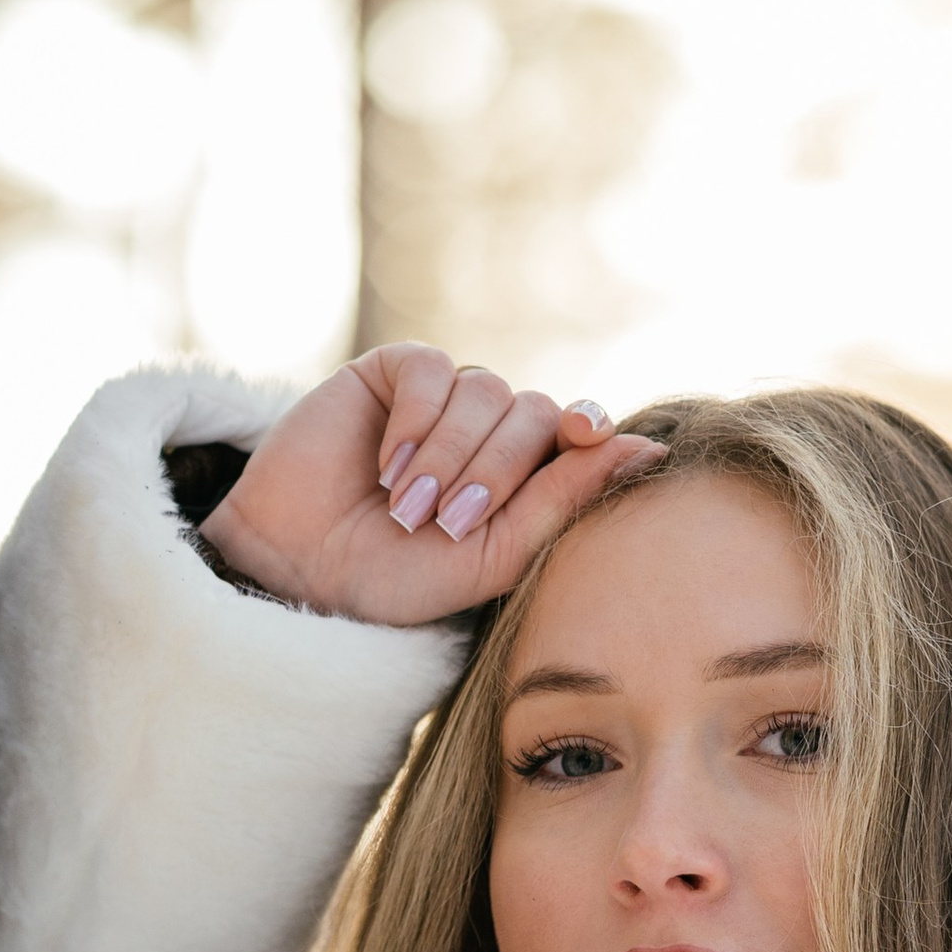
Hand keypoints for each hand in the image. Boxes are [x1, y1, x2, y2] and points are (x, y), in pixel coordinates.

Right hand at [201, 346, 663, 627]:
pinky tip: (386, 467)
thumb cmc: (400, 581)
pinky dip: (415, 421)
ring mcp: (445, 397)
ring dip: (447, 456)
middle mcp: (494, 431)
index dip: (589, 430)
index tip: (587, 438)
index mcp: (529, 477)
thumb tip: (648, 446)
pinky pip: (432, 370)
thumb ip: (562, 503)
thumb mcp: (492, 557)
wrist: (304, 573)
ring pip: (485, 391)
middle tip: (444, 525)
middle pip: (534, 412)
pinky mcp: (393, 372)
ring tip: (406, 509)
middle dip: (494, 473)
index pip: (579, 433)